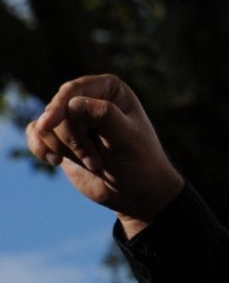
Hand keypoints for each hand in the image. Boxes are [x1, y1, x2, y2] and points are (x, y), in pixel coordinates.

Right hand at [25, 74, 184, 236]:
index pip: (73, 90)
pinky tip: (54, 162)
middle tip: (96, 162)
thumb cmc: (139, 164)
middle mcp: (89, 97)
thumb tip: (73, 103)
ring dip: (64, 150)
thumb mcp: (127, 140)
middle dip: (72, 140)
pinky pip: (35, 135)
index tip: (48, 124)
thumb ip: (104, 117)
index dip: (59, 107)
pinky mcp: (60, 136)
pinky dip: (40, 149)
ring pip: (44, 125)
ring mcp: (73, 117)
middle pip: (57, 110)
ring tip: (93, 165)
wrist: (136, 193)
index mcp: (110, 89)